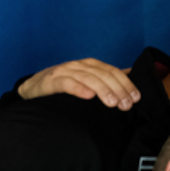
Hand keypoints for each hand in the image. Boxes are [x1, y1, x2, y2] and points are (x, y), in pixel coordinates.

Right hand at [16, 58, 139, 108]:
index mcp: (91, 65)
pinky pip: (67, 83)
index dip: (126, 84)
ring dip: (103, 90)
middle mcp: (80, 65)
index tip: (136, 98)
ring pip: (89, 78)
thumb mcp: (87, 81)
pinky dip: (79, 88)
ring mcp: (65, 71)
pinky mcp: (52, 80)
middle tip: (126, 105)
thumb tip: (130, 77)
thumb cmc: (64, 85)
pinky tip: (88, 96)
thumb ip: (106, 80)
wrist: (33, 87)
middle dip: (118, 89)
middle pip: (104, 75)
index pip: (113, 72)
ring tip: (113, 103)